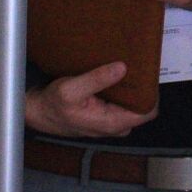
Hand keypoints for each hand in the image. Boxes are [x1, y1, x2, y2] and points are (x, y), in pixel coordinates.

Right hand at [24, 61, 157, 136]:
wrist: (40, 113)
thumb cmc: (54, 103)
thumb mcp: (71, 89)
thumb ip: (97, 79)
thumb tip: (123, 67)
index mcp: (113, 122)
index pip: (148, 111)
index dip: (152, 92)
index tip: (149, 71)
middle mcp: (117, 126)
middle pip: (143, 107)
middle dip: (143, 88)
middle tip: (139, 65)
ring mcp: (112, 123)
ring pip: (134, 105)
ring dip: (133, 89)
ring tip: (129, 67)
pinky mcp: (107, 116)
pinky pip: (124, 104)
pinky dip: (123, 91)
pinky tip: (118, 75)